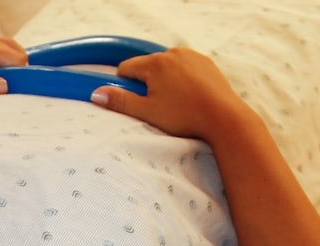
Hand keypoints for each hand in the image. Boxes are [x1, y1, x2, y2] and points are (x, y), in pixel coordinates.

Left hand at [0, 35, 27, 113]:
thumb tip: (5, 85)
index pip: (16, 58)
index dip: (21, 75)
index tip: (15, 90)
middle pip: (17, 51)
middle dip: (18, 69)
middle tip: (9, 89)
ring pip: (11, 49)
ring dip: (12, 66)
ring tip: (3, 84)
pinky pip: (2, 51)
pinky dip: (5, 63)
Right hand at [91, 48, 252, 145]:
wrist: (223, 117)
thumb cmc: (184, 116)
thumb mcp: (146, 112)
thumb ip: (120, 101)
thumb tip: (96, 94)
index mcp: (154, 63)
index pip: (126, 68)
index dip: (124, 86)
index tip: (133, 101)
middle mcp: (172, 53)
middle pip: (147, 67)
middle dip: (146, 84)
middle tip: (157, 106)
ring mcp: (191, 56)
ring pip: (166, 67)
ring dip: (165, 81)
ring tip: (175, 104)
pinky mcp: (205, 62)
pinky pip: (185, 68)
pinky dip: (182, 80)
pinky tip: (189, 97)